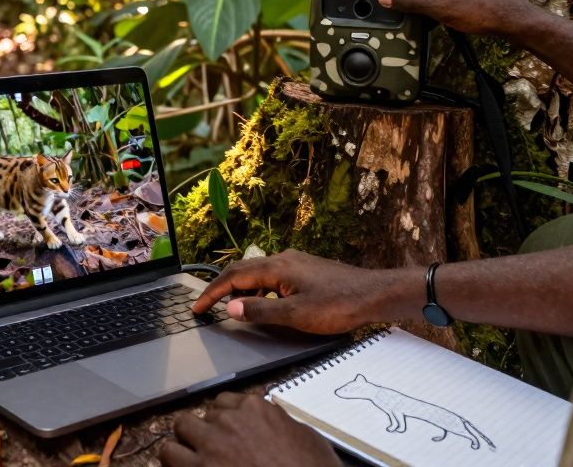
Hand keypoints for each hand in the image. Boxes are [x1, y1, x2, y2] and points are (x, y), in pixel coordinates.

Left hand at [161, 392, 341, 466]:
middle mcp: (229, 420)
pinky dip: (172, 460)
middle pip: (204, 413)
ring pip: (181, 426)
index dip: (226, 420)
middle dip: (207, 429)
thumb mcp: (307, 438)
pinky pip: (169, 454)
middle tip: (212, 448)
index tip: (229, 433)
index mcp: (256, 409)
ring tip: (189, 455)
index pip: (227, 402)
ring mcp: (211, 443)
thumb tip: (275, 420)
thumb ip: (282, 423)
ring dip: (186, 439)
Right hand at [190, 249, 413, 334]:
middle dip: (221, 288)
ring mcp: (296, 263)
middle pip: (242, 270)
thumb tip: (229, 309)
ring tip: (233, 309)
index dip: (212, 294)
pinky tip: (265, 304)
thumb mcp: (296, 315)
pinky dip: (259, 289)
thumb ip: (260, 312)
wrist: (375, 295)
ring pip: (258, 273)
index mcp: (277, 267)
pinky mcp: (306, 270)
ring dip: (241, 289)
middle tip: (207, 308)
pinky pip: (272, 276)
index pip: (233, 277)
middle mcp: (284, 258)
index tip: (196, 308)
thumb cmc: (340, 305)